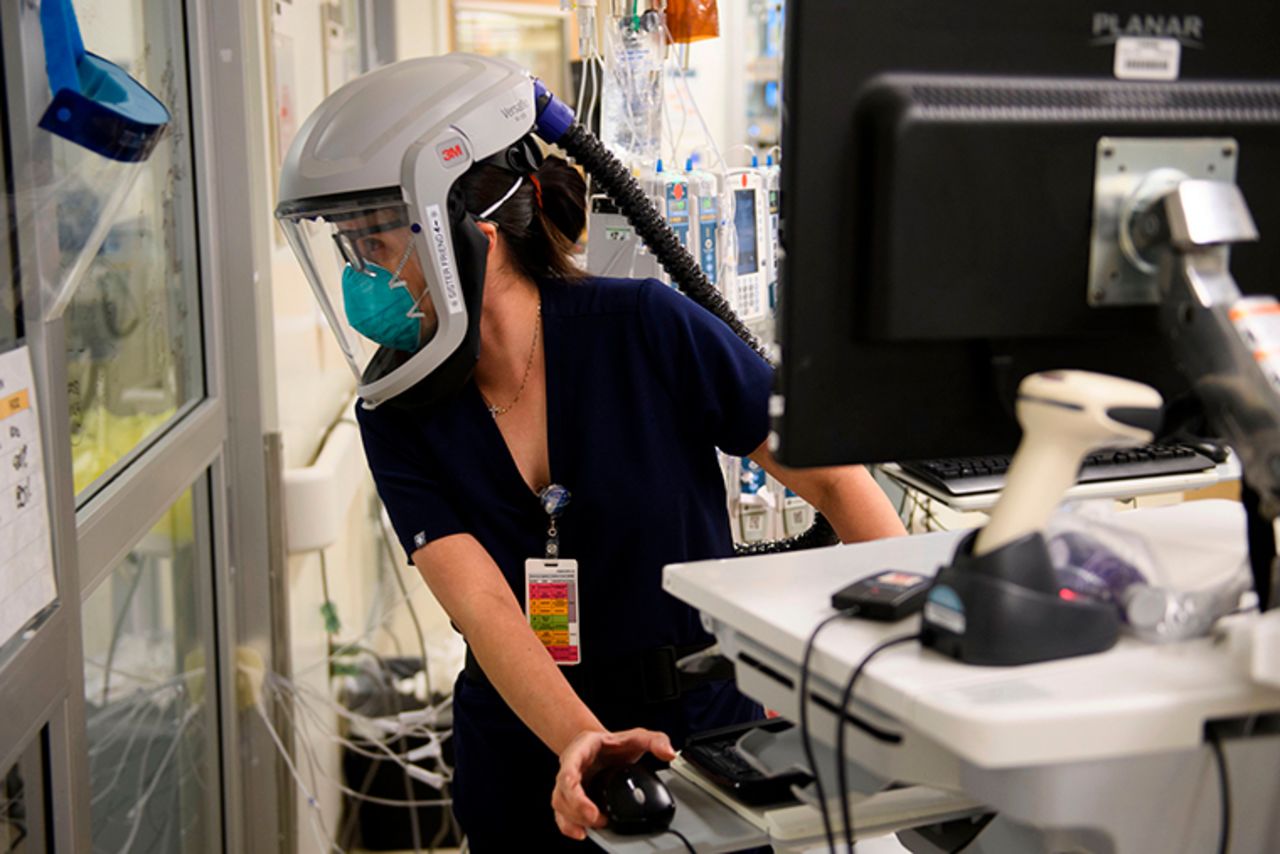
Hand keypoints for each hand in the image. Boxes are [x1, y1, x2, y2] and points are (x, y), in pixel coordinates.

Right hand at [551, 728, 675, 839]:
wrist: (605, 747)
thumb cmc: (616, 744)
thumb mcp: (638, 737)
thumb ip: (656, 741)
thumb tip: (668, 753)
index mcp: (582, 749)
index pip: (569, 770)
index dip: (575, 792)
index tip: (591, 809)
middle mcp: (571, 767)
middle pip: (562, 792)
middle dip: (578, 811)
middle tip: (597, 820)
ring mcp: (569, 784)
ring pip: (560, 805)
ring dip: (575, 819)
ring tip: (599, 824)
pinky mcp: (571, 798)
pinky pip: (562, 814)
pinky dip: (569, 826)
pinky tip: (582, 833)